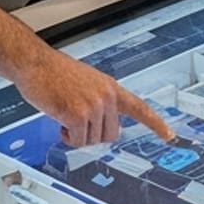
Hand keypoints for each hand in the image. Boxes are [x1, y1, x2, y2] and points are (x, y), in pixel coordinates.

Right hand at [18, 51, 173, 146]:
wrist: (35, 62)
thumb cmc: (54, 72)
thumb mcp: (86, 82)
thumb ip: (99, 100)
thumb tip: (101, 123)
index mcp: (110, 87)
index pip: (139, 107)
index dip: (155, 123)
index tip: (169, 134)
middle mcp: (106, 96)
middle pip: (111, 135)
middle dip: (94, 135)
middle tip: (77, 123)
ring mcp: (93, 105)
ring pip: (92, 140)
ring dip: (76, 135)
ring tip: (64, 114)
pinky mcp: (77, 115)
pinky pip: (77, 141)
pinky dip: (67, 137)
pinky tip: (59, 120)